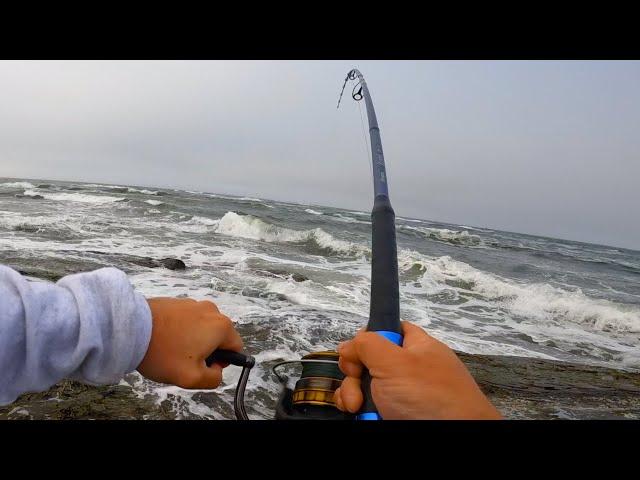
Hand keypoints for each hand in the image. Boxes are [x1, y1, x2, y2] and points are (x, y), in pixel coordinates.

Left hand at [137, 298, 242, 388]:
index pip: (236, 347)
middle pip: (218, 336)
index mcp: (221, 326)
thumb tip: (217, 371)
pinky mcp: (177, 302)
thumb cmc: (163, 353)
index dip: (223, 361)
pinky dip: (179, 330)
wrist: (131, 329)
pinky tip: (164, 339)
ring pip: (202, 328)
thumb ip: (214, 379)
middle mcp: (211, 310)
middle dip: (206, 350)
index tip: (203, 366)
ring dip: (192, 340)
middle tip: (185, 360)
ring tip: (171, 349)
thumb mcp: (191, 378)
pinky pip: (186, 320)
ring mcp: (193, 303)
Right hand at [334, 321, 501, 418]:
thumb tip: (348, 345)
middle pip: (369, 360)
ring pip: (365, 387)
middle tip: (358, 380)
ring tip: (356, 406)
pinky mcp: (394, 415)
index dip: (369, 336)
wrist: (453, 438)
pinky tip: (357, 414)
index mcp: (417, 347)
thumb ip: (368, 345)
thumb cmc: (428, 395)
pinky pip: (369, 408)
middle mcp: (409, 370)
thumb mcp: (395, 362)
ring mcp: (402, 395)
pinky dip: (359, 411)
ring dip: (352, 393)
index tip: (357, 349)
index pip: (390, 330)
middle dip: (354, 371)